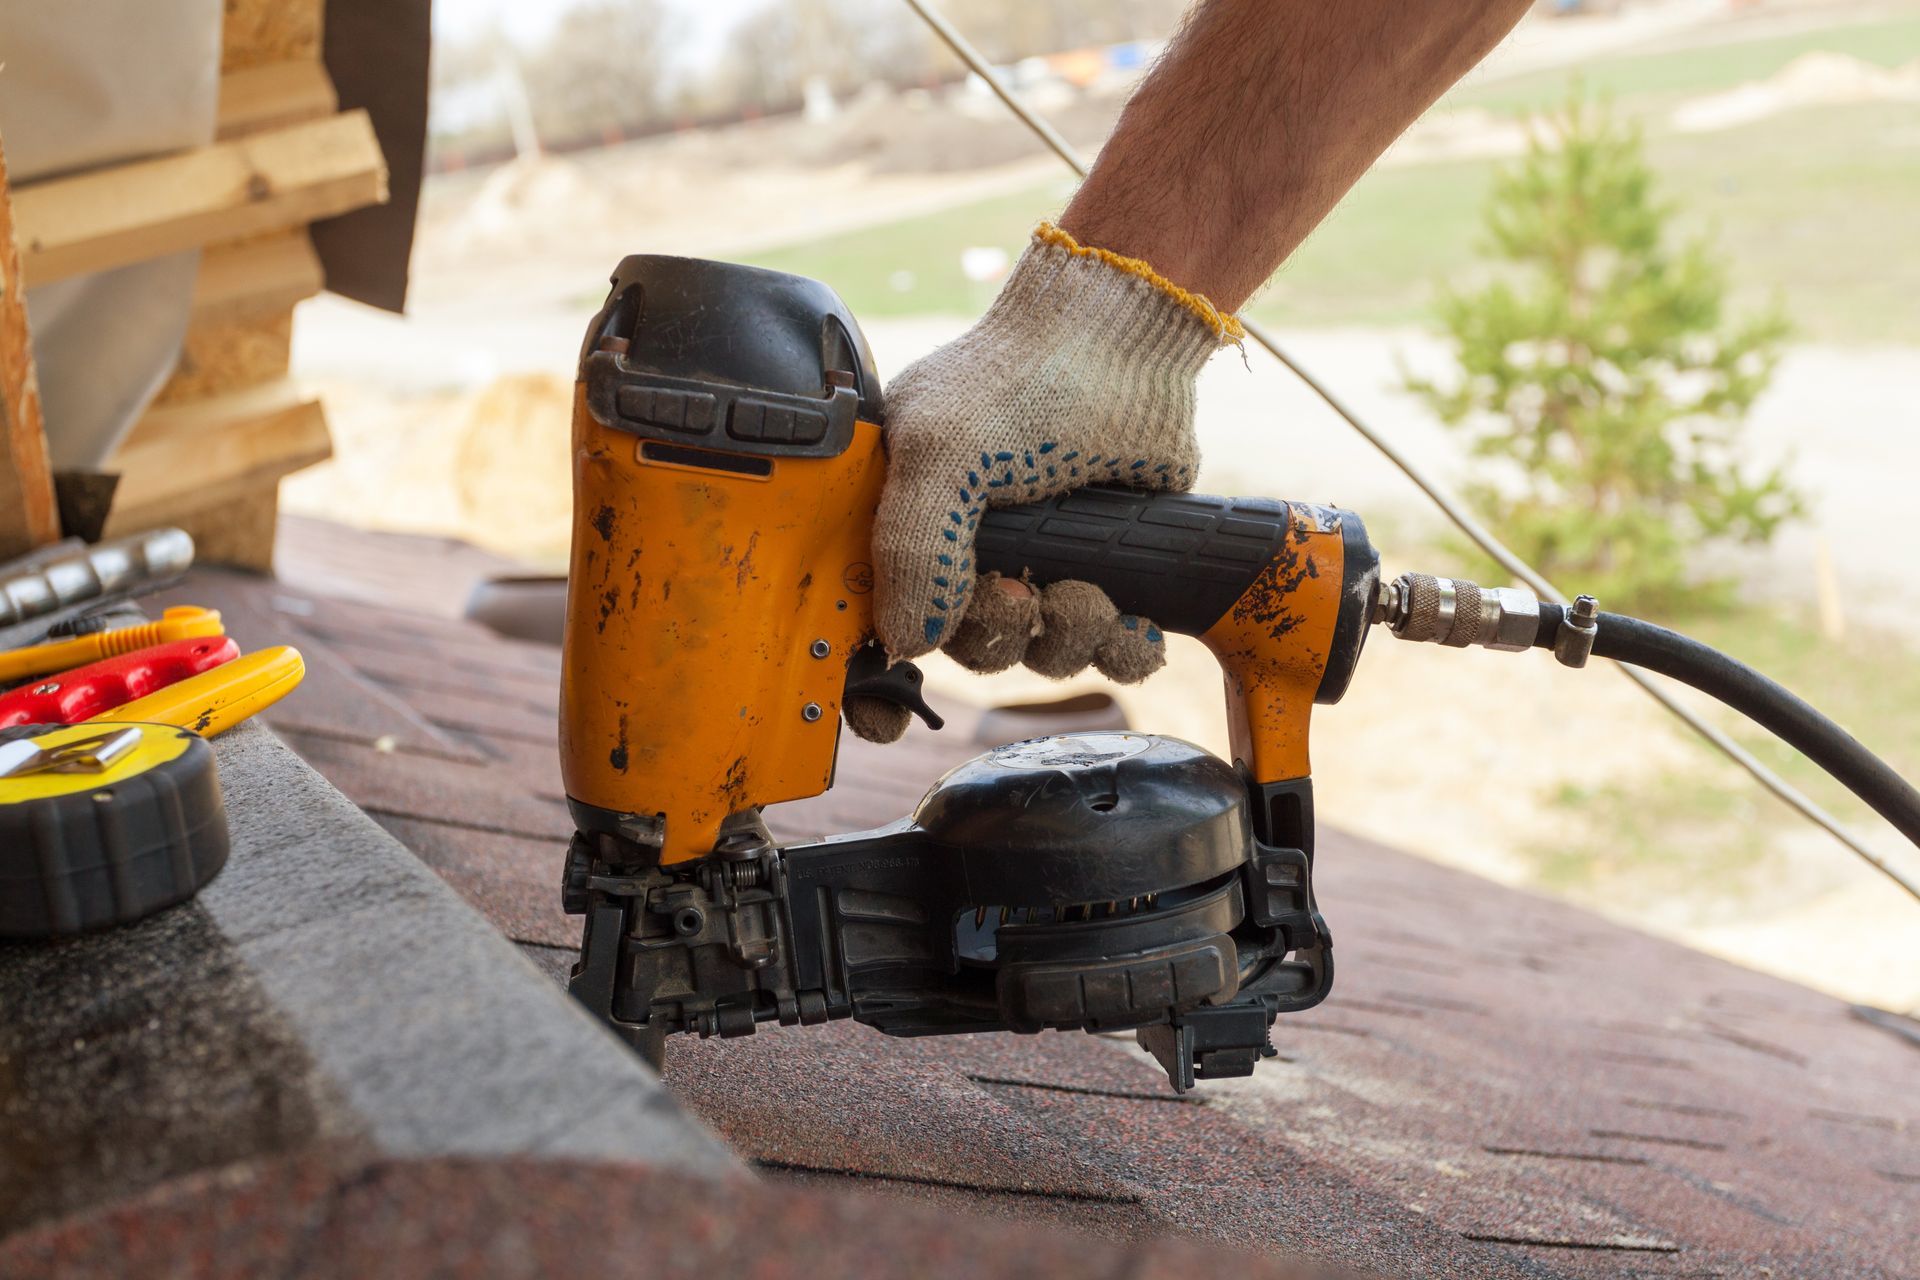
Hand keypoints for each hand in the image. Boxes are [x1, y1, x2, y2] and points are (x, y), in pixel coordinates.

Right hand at [843, 223, 1237, 743]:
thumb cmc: (1019, 376)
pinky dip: (1121, 645)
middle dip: (998, 637)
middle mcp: (964, 552)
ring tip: (1084, 588)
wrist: (1123, 339)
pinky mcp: (1105, 565)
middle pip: (966, 650)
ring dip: (1064, 636)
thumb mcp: (940, 452)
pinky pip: (1106, 645)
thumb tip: (909, 644)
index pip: (871, 622)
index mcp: (901, 523)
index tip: (884, 720)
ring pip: (1039, 653)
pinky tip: (1131, 623)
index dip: (872, 682)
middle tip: (1021, 595)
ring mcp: (1038, 561)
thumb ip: (913, 548)